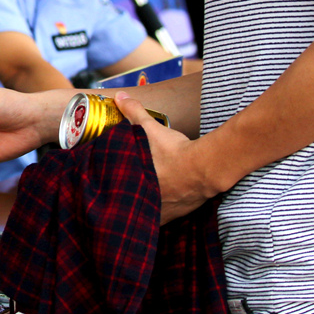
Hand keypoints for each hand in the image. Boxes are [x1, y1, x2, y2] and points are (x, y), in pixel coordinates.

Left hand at [114, 92, 215, 223]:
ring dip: (144, 204)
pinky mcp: (176, 216)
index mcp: (131, 186)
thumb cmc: (173, 151)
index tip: (112, 178)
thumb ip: (134, 112)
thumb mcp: (151, 129)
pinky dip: (163, 210)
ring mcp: (159, 213)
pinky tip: (163, 202)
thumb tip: (119, 97)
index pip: (112, 191)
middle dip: (128, 194)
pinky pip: (164, 216)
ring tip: (144, 193)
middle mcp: (144, 204)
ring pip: (146, 212)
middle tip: (129, 185)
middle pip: (129, 202)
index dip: (110, 186)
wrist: (204, 169)